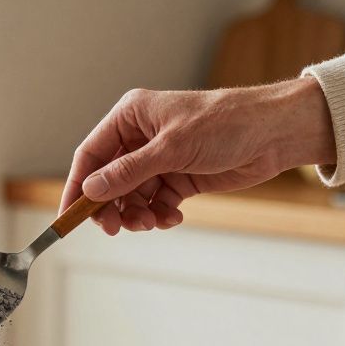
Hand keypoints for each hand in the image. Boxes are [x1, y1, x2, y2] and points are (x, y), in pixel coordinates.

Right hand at [60, 78, 335, 233]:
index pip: (91, 154)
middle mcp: (141, 136)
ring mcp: (160, 158)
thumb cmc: (226, 124)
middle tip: (116, 229)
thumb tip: (91, 189)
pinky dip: (159, 214)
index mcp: (131, 116)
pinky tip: (172, 217)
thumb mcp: (172, 148)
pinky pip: (155, 202)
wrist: (275, 134)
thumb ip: (129, 171)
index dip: (77, 186)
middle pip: (108, 180)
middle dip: (110, 206)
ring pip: (131, 195)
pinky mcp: (180, 176)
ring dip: (137, 213)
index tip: (69, 216)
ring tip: (152, 222)